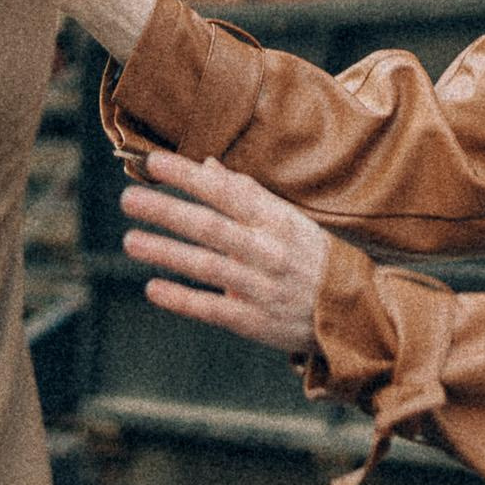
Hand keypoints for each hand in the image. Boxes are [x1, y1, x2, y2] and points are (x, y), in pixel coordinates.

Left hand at [121, 152, 331, 356]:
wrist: (356, 313)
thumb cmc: (312, 258)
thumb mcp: (287, 220)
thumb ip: (246, 194)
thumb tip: (207, 167)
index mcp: (277, 220)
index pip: (227, 192)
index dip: (188, 177)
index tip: (154, 162)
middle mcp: (269, 251)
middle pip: (211, 226)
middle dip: (168, 210)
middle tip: (129, 198)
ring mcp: (262, 287)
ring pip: (208, 266)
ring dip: (167, 252)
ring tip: (131, 240)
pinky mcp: (255, 322)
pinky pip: (213, 308)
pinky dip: (182, 299)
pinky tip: (153, 288)